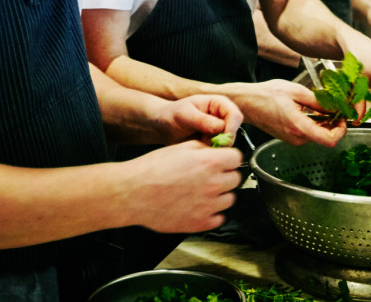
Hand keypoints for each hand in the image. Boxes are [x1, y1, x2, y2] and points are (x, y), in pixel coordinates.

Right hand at [124, 140, 242, 232]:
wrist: (132, 193)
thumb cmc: (151, 170)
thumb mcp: (179, 148)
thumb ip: (203, 149)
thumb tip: (215, 151)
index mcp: (209, 163)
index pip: (237, 158)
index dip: (228, 158)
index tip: (223, 161)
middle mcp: (213, 184)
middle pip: (235, 179)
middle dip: (225, 175)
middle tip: (210, 176)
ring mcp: (208, 206)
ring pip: (229, 199)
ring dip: (220, 195)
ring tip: (201, 192)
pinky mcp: (200, 223)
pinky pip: (219, 218)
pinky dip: (212, 213)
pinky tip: (199, 206)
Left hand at [154, 94, 244, 144]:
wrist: (163, 126)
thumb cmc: (171, 114)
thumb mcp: (184, 114)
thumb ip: (202, 120)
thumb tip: (220, 127)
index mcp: (218, 103)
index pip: (235, 115)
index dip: (231, 128)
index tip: (220, 139)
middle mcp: (222, 116)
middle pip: (234, 131)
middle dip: (222, 141)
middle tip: (205, 144)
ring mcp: (219, 130)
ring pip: (228, 144)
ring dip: (215, 148)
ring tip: (198, 144)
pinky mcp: (214, 142)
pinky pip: (219, 151)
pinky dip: (210, 153)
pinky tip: (198, 149)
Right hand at [232, 80, 347, 147]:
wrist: (246, 103)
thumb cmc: (265, 95)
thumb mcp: (295, 91)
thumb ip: (318, 100)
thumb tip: (335, 106)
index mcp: (299, 126)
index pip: (329, 140)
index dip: (341, 131)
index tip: (343, 118)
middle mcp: (296, 137)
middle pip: (325, 136)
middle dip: (333, 122)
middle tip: (334, 106)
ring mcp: (293, 139)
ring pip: (317, 134)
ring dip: (323, 122)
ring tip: (319, 105)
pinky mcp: (290, 136)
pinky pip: (308, 132)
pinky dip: (314, 122)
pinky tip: (309, 109)